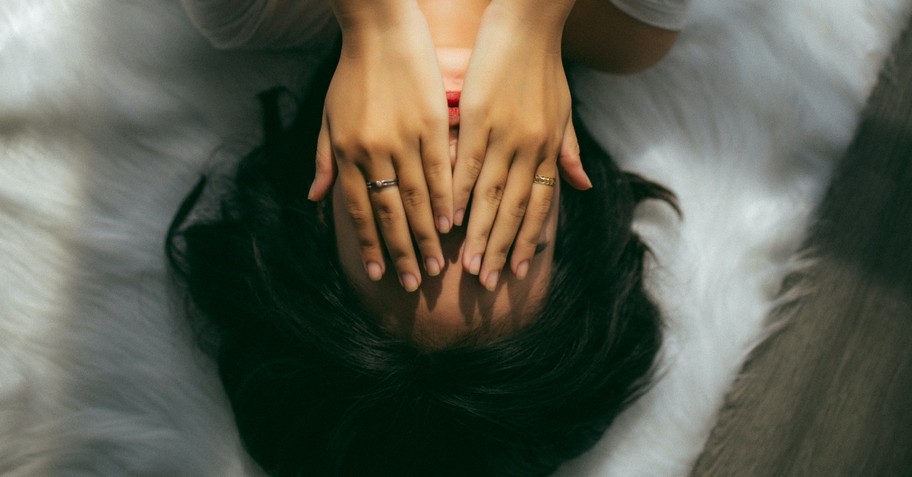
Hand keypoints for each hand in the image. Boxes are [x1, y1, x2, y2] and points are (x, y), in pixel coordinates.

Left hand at [308, 1, 450, 291]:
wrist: (379, 29)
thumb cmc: (352, 74)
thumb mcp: (328, 117)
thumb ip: (324, 160)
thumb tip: (316, 200)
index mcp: (346, 152)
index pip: (357, 210)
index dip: (367, 243)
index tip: (377, 273)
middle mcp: (373, 151)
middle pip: (388, 212)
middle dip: (400, 252)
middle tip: (414, 284)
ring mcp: (403, 138)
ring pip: (416, 197)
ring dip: (426, 235)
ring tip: (437, 265)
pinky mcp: (430, 123)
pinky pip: (439, 169)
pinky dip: (445, 199)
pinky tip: (452, 223)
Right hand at [454, 0, 588, 290]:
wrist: (529, 22)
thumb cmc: (545, 66)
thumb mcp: (565, 111)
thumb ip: (569, 151)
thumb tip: (583, 187)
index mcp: (548, 148)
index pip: (539, 206)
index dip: (528, 240)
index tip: (517, 272)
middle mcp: (529, 148)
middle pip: (514, 209)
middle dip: (501, 249)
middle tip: (487, 283)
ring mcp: (504, 134)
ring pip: (490, 195)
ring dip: (478, 233)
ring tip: (466, 265)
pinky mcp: (479, 118)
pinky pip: (467, 163)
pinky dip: (457, 193)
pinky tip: (447, 218)